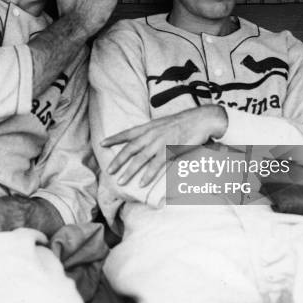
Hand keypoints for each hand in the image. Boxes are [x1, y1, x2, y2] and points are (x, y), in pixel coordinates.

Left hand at [101, 105, 228, 187]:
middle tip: (109, 170)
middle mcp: (151, 134)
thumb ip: (152, 131)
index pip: (127, 133)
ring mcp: (160, 142)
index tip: (102, 143)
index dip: (114, 138)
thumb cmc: (184, 122)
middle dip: (118, 160)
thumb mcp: (163, 123)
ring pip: (140, 159)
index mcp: (149, 127)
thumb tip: (144, 138)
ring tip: (121, 181)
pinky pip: (156, 165)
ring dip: (129, 171)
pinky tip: (142, 183)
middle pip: (130, 148)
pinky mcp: (170, 150)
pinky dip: (148, 175)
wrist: (200, 119)